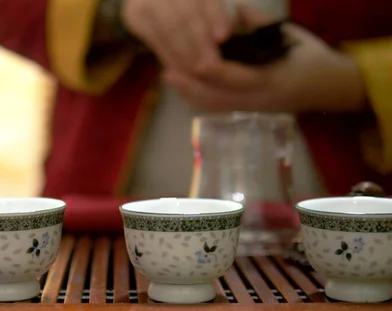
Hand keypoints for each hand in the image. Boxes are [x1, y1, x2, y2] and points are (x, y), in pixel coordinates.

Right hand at [121, 0, 232, 74]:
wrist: (147, 1)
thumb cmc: (191, 6)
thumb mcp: (204, 5)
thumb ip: (219, 15)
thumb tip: (232, 37)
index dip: (215, 15)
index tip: (224, 37)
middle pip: (186, 14)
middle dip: (200, 42)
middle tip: (212, 65)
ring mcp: (148, 0)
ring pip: (170, 28)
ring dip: (184, 54)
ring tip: (198, 72)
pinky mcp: (134, 15)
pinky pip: (155, 40)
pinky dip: (169, 57)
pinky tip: (180, 71)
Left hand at [163, 5, 366, 112]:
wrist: (330, 87)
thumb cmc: (310, 57)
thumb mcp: (289, 35)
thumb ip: (260, 24)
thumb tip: (234, 8)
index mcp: (272, 78)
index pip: (238, 78)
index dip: (215, 71)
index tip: (196, 62)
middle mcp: (259, 98)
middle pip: (218, 99)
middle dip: (192, 88)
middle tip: (168, 73)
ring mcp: (253, 108)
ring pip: (215, 107)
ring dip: (190, 94)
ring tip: (170, 79)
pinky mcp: (248, 111)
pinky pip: (218, 109)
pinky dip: (198, 99)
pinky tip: (183, 88)